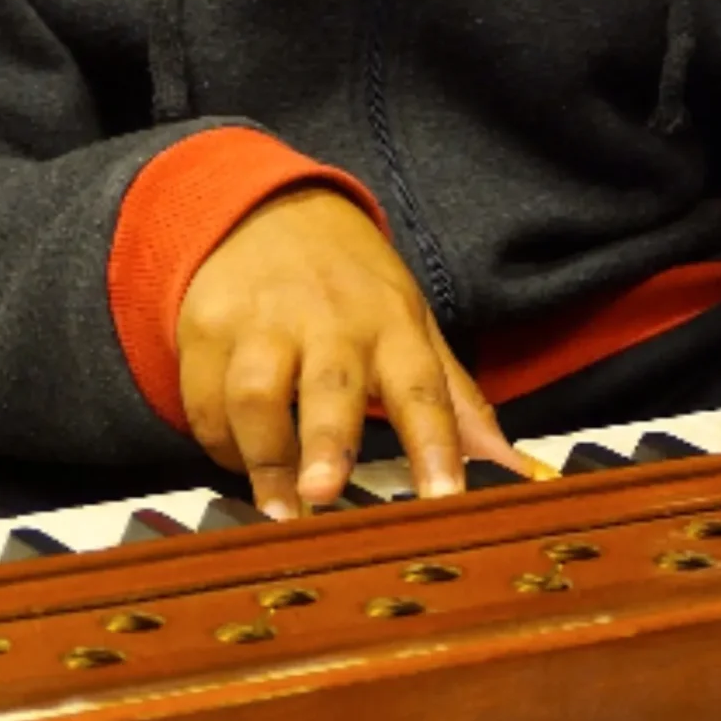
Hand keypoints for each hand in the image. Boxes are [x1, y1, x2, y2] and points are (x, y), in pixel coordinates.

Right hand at [175, 186, 522, 517]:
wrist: (270, 211)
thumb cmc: (354, 286)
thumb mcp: (414, 326)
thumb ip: (457, 402)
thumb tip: (515, 468)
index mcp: (393, 324)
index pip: (423, 386)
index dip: (436, 443)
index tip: (445, 499)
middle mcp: (330, 320)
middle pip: (329, 384)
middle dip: (326, 439)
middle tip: (321, 492)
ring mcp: (263, 320)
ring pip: (255, 392)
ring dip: (263, 456)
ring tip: (278, 509)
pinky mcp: (207, 326)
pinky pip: (205, 398)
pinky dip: (219, 442)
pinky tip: (238, 463)